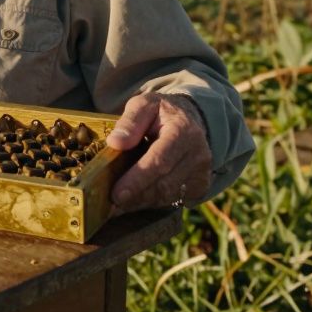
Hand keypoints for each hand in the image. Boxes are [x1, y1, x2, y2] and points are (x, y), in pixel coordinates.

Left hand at [107, 93, 212, 212]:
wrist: (191, 118)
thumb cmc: (161, 112)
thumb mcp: (144, 105)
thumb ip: (130, 122)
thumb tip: (115, 142)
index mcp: (183, 131)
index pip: (159, 160)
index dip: (137, 179)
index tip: (116, 194)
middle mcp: (198, 154)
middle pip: (164, 183)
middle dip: (135, 196)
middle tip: (109, 204)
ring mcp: (202, 172)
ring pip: (168, 196)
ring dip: (140, 202)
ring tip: (117, 206)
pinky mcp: (201, 185)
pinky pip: (173, 200)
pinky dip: (151, 202)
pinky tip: (134, 200)